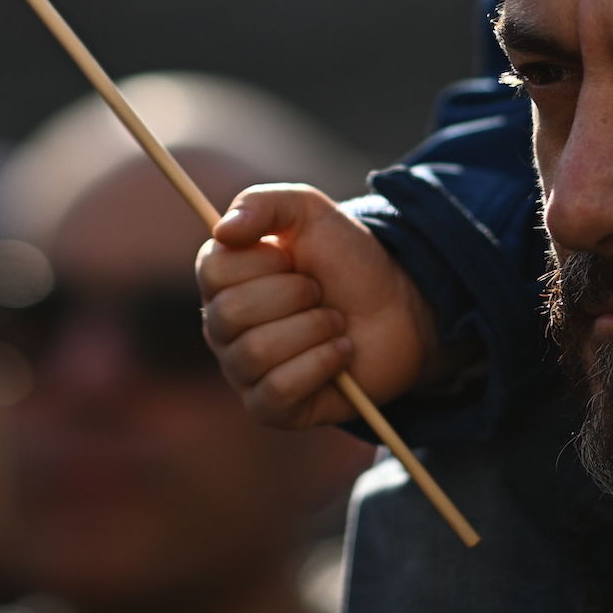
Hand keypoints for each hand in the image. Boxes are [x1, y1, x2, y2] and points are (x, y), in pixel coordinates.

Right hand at [198, 185, 440, 429]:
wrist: (399, 306)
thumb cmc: (346, 259)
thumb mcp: (309, 211)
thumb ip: (262, 204)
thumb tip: (223, 231)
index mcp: (222, 280)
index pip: (213, 272)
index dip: (262, 261)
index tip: (293, 257)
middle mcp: (222, 328)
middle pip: (230, 314)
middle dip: (293, 295)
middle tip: (319, 292)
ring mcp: (243, 371)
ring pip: (255, 353)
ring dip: (313, 329)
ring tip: (334, 321)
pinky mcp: (270, 409)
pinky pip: (277, 391)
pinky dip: (320, 364)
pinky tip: (340, 353)